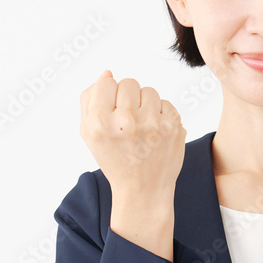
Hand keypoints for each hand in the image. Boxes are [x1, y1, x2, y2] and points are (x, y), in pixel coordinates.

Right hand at [79, 70, 186, 199]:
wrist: (143, 189)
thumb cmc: (114, 158)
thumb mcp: (89, 133)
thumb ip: (89, 100)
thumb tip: (107, 73)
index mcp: (100, 124)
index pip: (106, 83)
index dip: (109, 94)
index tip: (112, 110)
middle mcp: (126, 123)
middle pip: (128, 83)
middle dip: (128, 97)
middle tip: (128, 119)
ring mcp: (152, 124)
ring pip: (149, 91)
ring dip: (145, 104)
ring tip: (142, 126)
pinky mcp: (173, 127)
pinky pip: (165, 103)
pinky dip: (160, 115)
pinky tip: (155, 132)